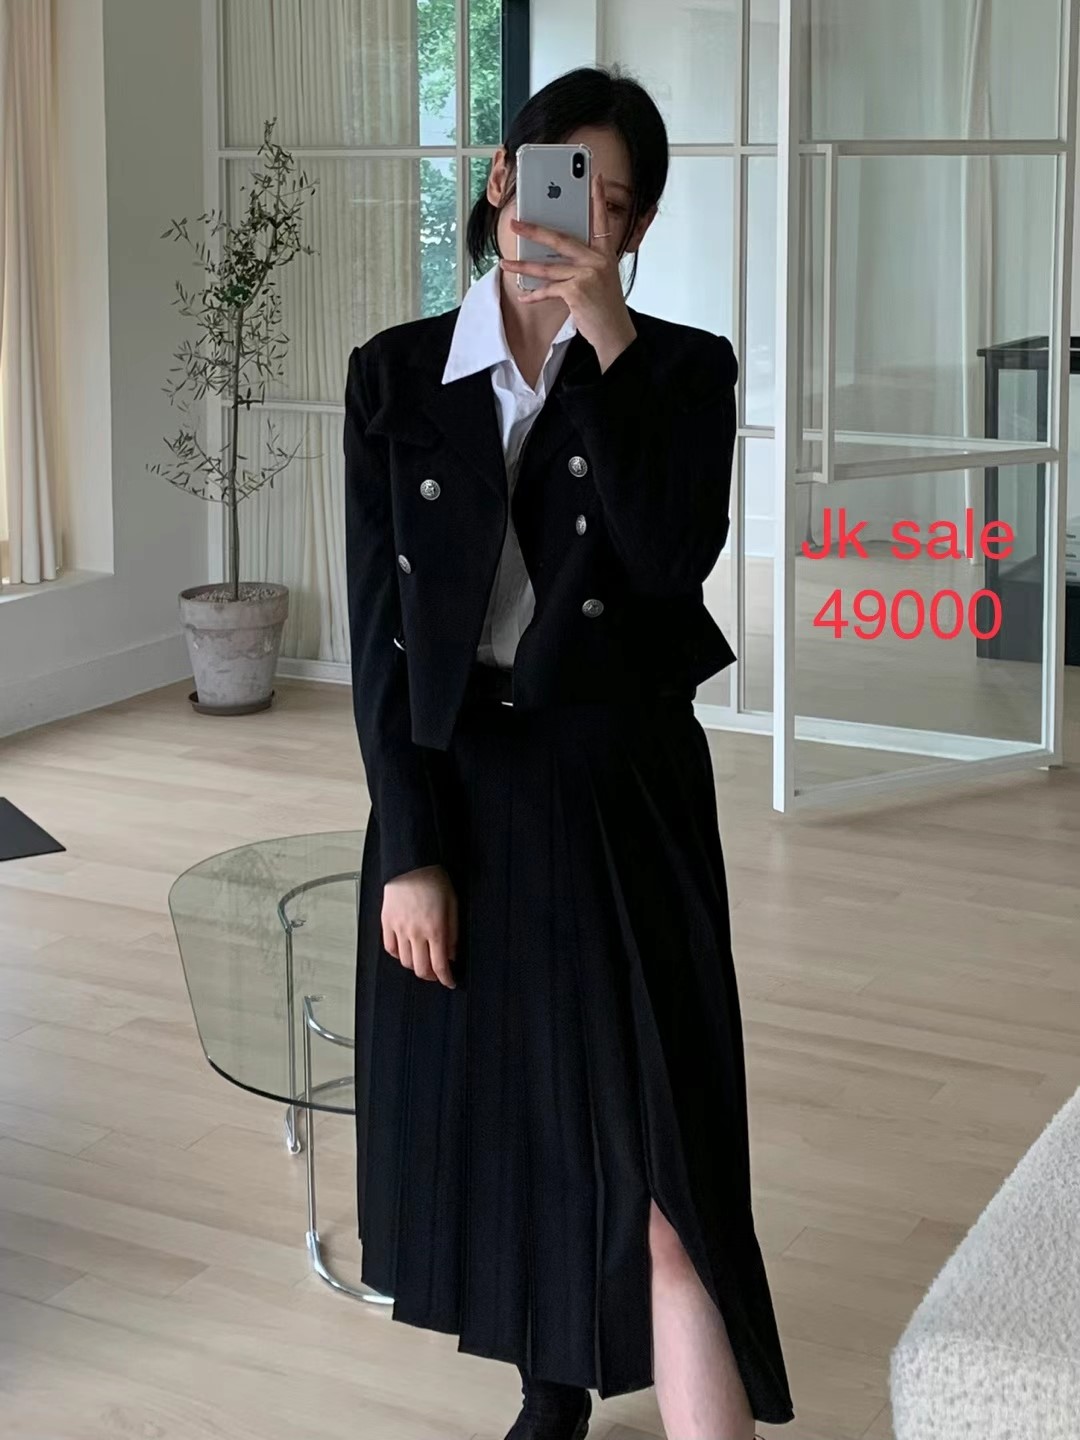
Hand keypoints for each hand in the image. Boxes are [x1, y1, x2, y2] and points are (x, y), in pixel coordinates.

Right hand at [382, 864, 457, 988]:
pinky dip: (398, 955)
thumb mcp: (453, 906)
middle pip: (420, 969)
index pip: (440, 966)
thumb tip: (451, 955)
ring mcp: (399, 928)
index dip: (446, 979)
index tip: (450, 982)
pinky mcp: (386, 922)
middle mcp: (416, 932)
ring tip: (422, 961)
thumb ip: (453, 933)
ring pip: (404, 961)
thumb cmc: (435, 880)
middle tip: (437, 974)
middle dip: (431, 976)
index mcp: (435, 929)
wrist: (412, 863)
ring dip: (415, 966)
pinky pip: (390, 948)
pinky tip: (406, 950)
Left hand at [499, 171, 637, 372]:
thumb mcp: (601, 279)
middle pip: (560, 239)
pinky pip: (549, 290)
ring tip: (506, 263)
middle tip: (516, 224)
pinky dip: (535, 294)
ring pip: (547, 267)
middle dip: (534, 231)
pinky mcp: (576, 291)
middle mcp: (597, 261)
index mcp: (604, 254)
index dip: (598, 199)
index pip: (601, 221)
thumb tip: (553, 257)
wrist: (614, 332)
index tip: (595, 178)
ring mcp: (587, 275)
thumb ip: (583, 264)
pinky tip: (524, 295)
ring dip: (523, 266)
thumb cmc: (605, 307)